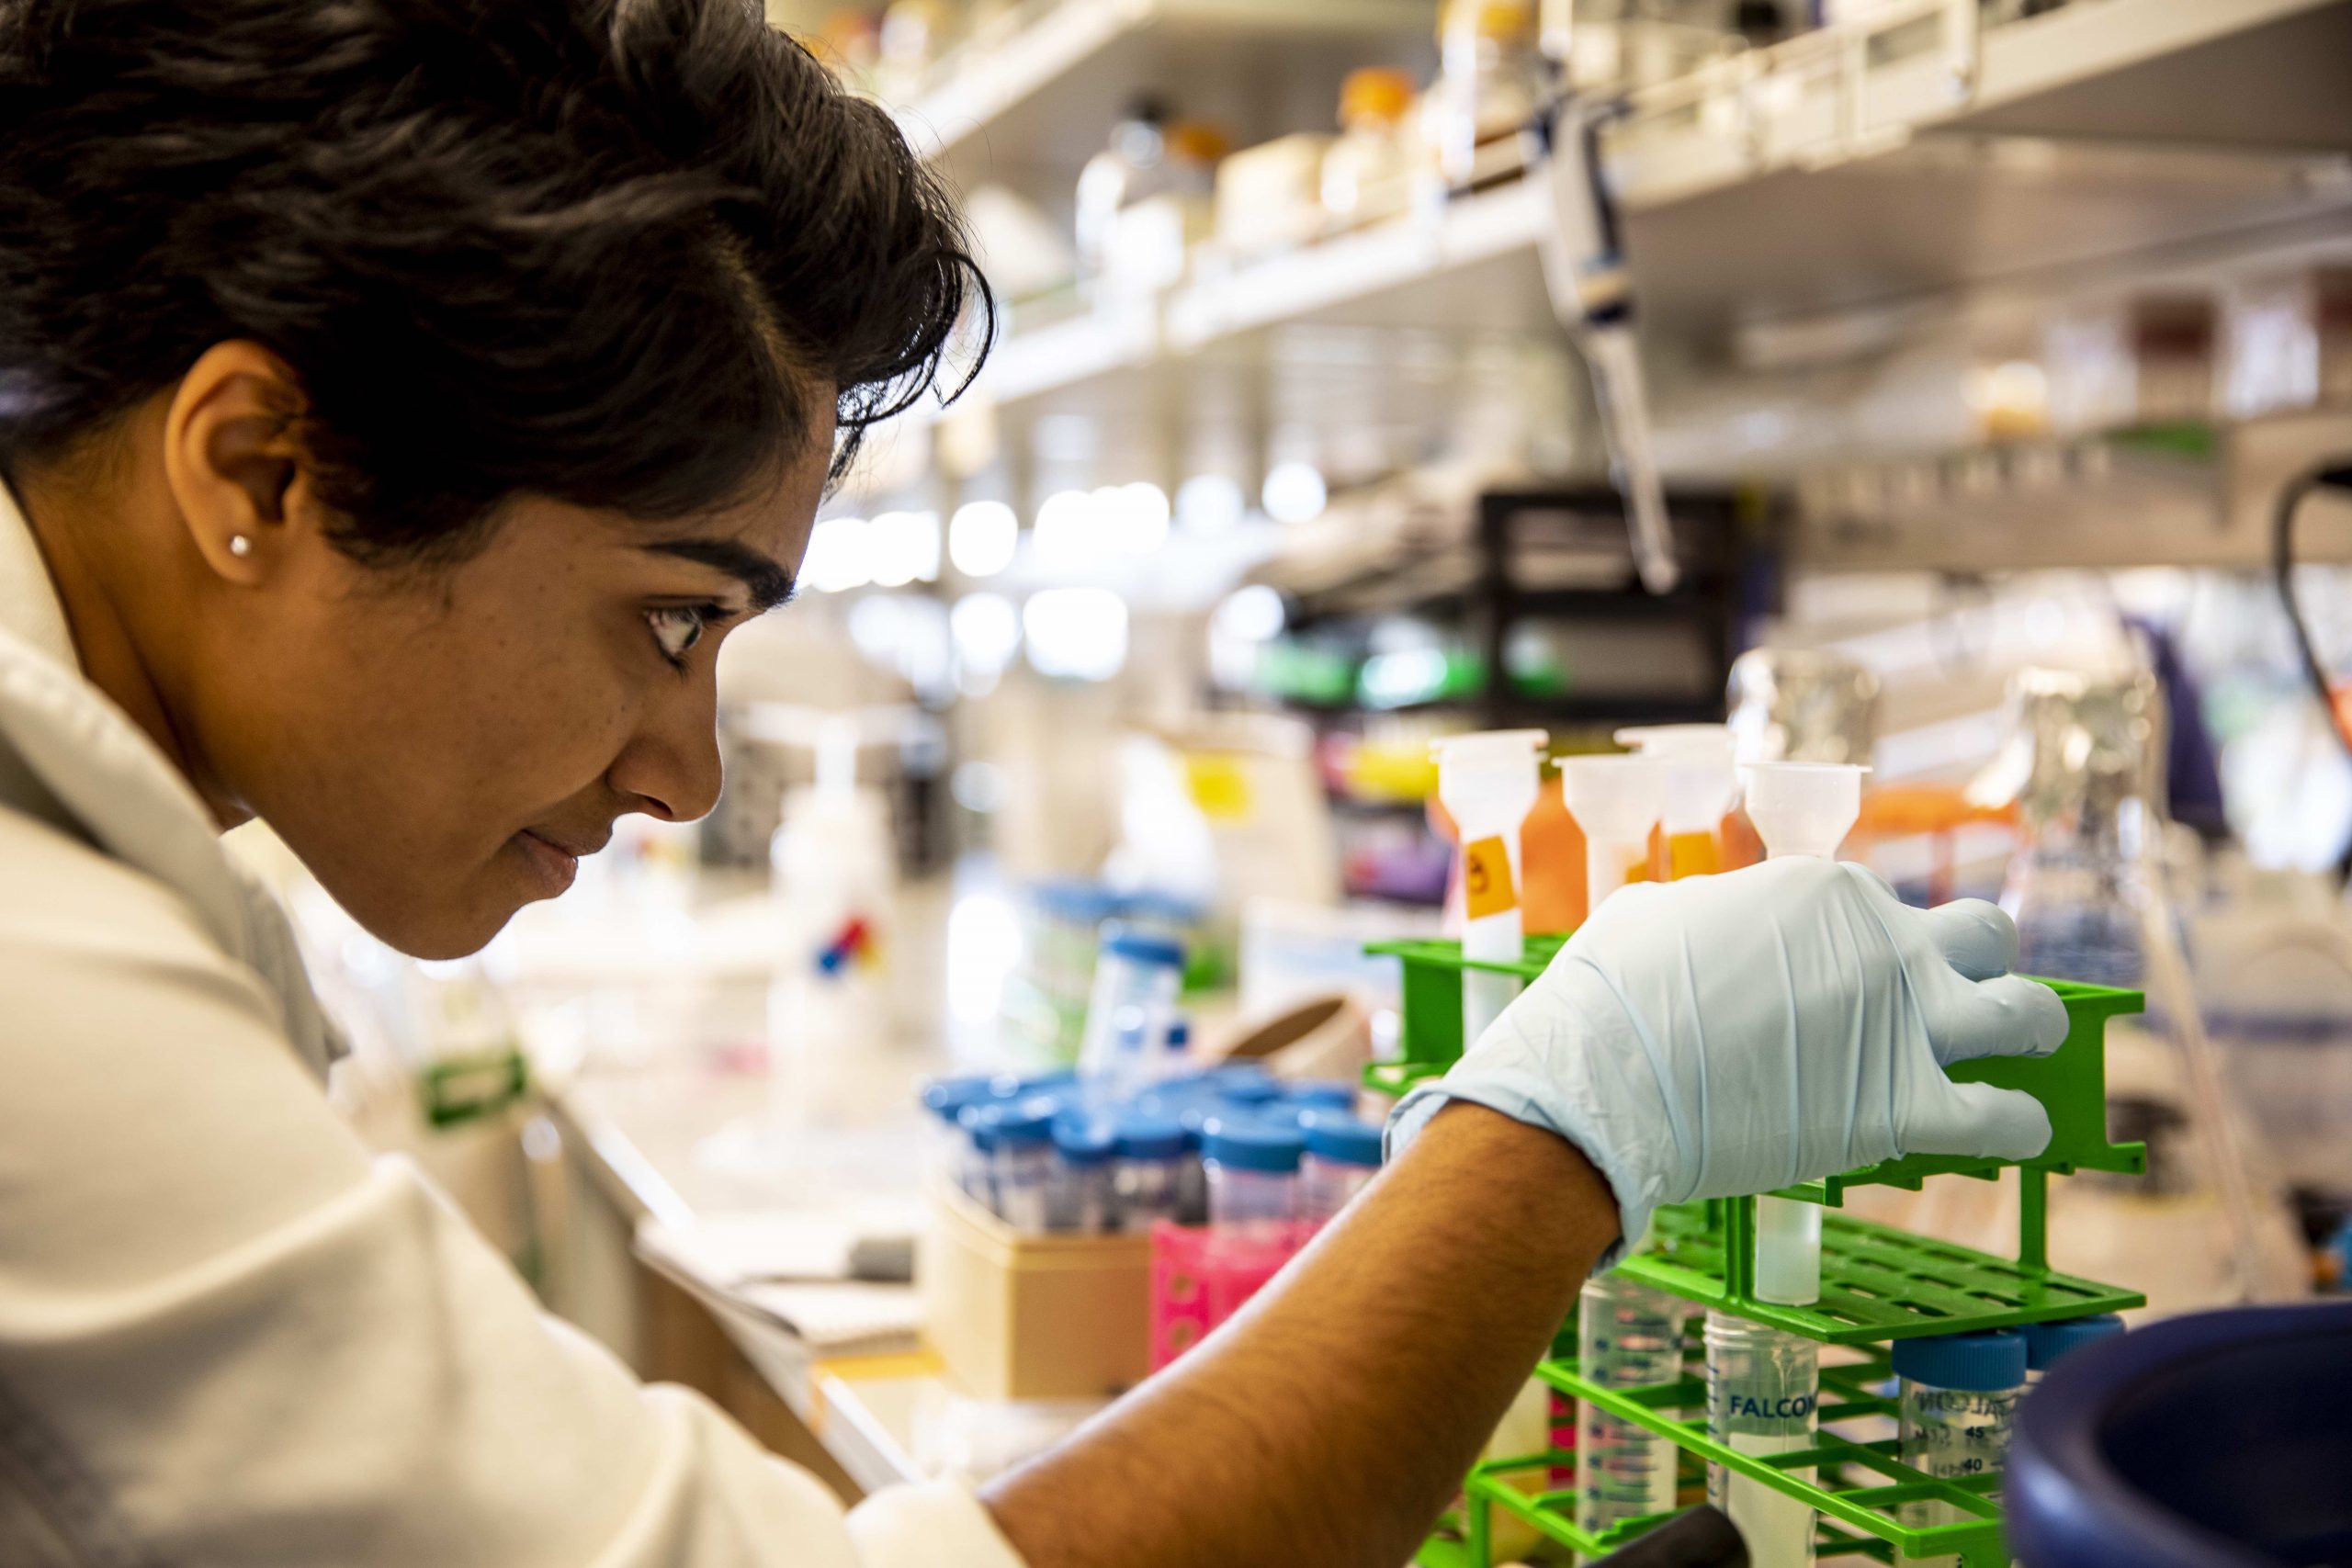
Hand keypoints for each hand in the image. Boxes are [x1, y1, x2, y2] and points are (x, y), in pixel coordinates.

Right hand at [1386, 857, 2068, 1262]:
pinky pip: (2006, 1116)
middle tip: (1956, 1000)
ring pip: (2030, 1013)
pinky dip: (2018, 1122)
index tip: (1851, 982)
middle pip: (1986, 936)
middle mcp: (1884, 943)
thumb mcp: (1660, 914)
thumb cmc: (1611, 997)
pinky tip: (2008, 1128)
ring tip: (2019, 1055)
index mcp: (1826, 891)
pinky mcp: (1906, 1108)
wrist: (1606, 1080)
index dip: (1874, 947)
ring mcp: (1906, 1024)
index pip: (1885, 908)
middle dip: (1980, 964)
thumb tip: (1710, 930)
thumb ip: (1715, 913)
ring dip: (2032, 1030)